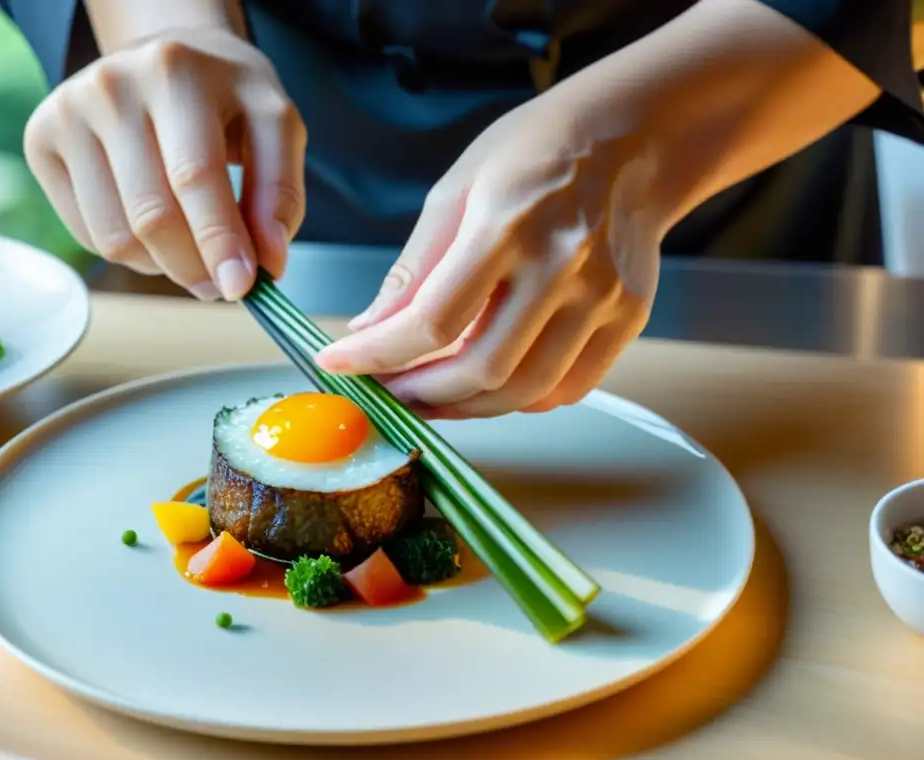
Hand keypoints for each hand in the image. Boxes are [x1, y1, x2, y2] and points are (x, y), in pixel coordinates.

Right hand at [24, 27, 305, 300]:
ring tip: (192, 242)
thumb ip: (280, 193)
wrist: (168, 59)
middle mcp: (110, 87)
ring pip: (116, 238)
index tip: (241, 287)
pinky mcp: (41, 143)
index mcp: (174, 72)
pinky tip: (156, 227)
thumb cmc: (227, 98)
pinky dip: (133, 254)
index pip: (193, 175)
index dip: (219, 240)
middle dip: (195, 266)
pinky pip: (90, 236)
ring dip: (164, 265)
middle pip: (151, 216)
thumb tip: (268, 263)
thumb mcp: (275, 126)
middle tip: (224, 283)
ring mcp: (66, 114)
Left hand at [315, 84, 660, 418]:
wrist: (631, 140)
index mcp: (508, 224)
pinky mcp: (629, 318)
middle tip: (390, 391)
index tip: (341, 365)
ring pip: (526, 392)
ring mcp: (604, 297)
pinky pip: (569, 388)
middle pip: (482, 369)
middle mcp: (563, 266)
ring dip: (469, 407)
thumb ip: (414, 268)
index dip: (379, 354)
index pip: (434, 320)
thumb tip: (370, 329)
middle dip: (422, 395)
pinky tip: (492, 383)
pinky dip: (522, 400)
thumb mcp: (457, 190)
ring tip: (433, 394)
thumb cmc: (537, 152)